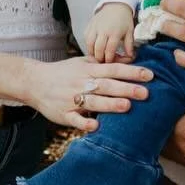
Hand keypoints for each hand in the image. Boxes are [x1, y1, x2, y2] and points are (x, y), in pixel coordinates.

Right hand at [29, 55, 151, 130]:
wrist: (34, 82)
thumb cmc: (64, 72)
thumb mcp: (83, 62)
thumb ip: (105, 62)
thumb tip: (130, 58)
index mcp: (88, 70)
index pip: (114, 69)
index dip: (132, 72)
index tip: (150, 75)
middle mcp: (81, 83)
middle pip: (106, 85)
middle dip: (126, 88)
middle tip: (145, 93)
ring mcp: (71, 99)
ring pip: (93, 102)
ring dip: (109, 104)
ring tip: (127, 106)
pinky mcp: (63, 114)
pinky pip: (74, 120)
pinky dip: (84, 123)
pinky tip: (96, 126)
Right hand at [87, 2, 136, 62]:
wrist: (116, 5)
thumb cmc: (124, 20)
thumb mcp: (130, 32)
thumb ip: (129, 45)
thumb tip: (130, 57)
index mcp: (115, 32)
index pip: (110, 50)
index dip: (109, 59)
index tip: (110, 64)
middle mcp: (103, 30)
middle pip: (98, 48)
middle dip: (100, 58)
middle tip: (102, 63)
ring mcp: (95, 27)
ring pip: (90, 44)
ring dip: (92, 53)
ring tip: (96, 58)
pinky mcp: (89, 26)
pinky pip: (86, 38)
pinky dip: (88, 45)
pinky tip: (93, 49)